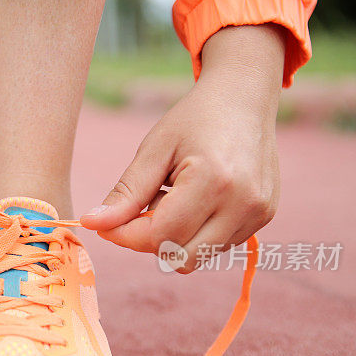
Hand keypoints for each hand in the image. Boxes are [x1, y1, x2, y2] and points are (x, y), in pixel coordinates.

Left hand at [81, 25, 284, 272]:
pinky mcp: (264, 217)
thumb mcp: (154, 149)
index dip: (124, 235)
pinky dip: (195, 234)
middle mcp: (243, 203)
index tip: (105, 224)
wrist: (244, 97)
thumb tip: (92, 224)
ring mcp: (258, 213)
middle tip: (143, 206)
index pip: (159, 236)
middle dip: (150, 240)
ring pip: (197, 257)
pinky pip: (216, 247)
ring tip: (172, 198)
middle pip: (179, 257)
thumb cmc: (195, 119)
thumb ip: (125, 193)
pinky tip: (194, 202)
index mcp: (214, 181)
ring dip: (173, 238)